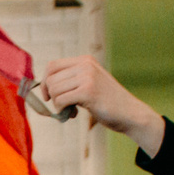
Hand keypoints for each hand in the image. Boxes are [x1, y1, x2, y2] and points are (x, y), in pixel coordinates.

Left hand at [33, 55, 161, 150]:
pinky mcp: (88, 91)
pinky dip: (62, 110)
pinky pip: (61, 100)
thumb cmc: (106, 102)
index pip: (52, 66)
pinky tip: (74, 114)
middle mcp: (86, 65)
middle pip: (50, 79)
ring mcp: (87, 77)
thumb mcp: (89, 83)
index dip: (45, 82)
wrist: (130, 113)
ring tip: (71, 110)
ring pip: (54, 90)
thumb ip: (71, 80)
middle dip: (51, 96)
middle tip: (62, 106)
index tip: (49, 96)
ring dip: (58, 105)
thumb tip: (43, 86)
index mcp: (85, 60)